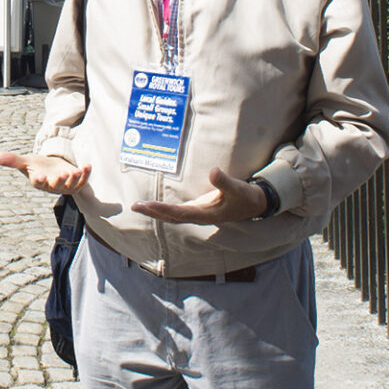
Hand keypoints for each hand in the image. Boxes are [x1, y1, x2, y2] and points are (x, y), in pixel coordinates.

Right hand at [0, 151, 90, 193]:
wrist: (53, 168)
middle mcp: (52, 186)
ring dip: (75, 179)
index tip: (40, 175)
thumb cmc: (38, 166)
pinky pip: (82, 181)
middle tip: (62, 174)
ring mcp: (65, 186)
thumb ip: (13, 160)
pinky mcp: (76, 183)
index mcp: (39, 181)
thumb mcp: (26, 161)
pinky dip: (86, 175)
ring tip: (77, 170)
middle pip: (56, 186)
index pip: (38, 182)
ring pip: (71, 185)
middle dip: (60, 180)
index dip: (40, 179)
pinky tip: (87, 165)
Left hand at [133, 169, 269, 223]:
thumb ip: (225, 181)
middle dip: (153, 212)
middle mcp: (198, 217)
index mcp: (206, 214)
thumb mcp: (237, 188)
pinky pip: (176, 212)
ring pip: (172, 216)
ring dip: (155, 211)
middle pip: (171, 217)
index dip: (164, 210)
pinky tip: (153, 206)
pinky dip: (163, 209)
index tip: (148, 205)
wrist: (254, 205)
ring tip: (138, 206)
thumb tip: (213, 171)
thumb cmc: (245, 197)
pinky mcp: (197, 209)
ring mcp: (197, 214)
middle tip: (134, 206)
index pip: (180, 213)